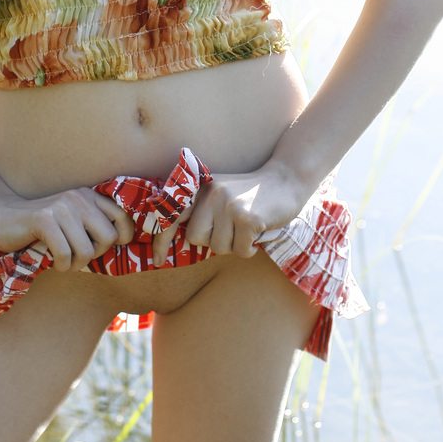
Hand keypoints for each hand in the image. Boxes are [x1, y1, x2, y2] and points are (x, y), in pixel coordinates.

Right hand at [0, 185, 135, 272]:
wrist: (2, 216)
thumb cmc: (42, 227)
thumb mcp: (73, 220)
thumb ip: (95, 225)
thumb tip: (125, 243)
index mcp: (89, 196)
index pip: (123, 216)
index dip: (123, 237)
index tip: (105, 247)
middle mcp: (78, 198)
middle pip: (108, 238)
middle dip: (94, 255)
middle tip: (76, 256)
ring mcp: (61, 207)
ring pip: (87, 251)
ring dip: (75, 264)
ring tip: (63, 260)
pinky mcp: (44, 220)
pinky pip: (65, 254)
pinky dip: (61, 265)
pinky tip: (53, 261)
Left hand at [151, 159, 311, 267]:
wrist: (285, 181)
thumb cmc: (249, 196)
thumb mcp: (220, 195)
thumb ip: (201, 211)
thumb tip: (180, 241)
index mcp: (201, 189)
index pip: (172, 216)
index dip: (161, 239)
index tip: (157, 260)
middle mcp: (212, 195)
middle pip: (195, 238)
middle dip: (212, 240)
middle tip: (230, 228)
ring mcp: (230, 206)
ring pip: (219, 248)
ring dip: (234, 245)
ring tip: (245, 226)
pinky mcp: (249, 219)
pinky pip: (240, 251)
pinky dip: (249, 249)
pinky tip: (257, 232)